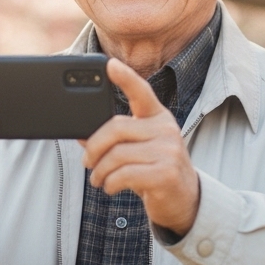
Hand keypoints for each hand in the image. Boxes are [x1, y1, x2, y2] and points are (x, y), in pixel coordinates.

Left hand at [80, 58, 199, 235]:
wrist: (184, 200)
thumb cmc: (154, 170)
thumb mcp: (136, 149)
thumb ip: (113, 139)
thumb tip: (80, 133)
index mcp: (157, 117)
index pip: (141, 91)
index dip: (125, 78)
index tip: (109, 65)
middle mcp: (165, 129)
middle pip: (116, 129)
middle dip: (93, 147)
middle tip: (87, 162)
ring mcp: (168, 151)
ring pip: (116, 155)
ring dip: (99, 172)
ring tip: (98, 179)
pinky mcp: (166, 173)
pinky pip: (124, 174)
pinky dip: (110, 183)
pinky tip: (110, 187)